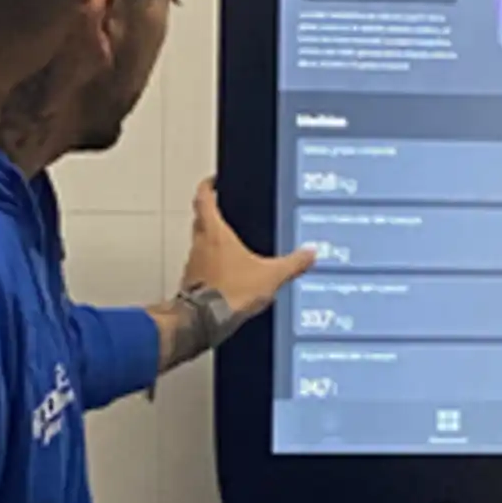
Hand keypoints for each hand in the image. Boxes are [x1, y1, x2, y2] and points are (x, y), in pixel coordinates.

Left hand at [180, 177, 316, 318]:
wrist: (204, 321)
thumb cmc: (230, 292)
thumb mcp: (271, 275)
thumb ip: (293, 263)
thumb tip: (310, 254)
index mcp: (214, 231)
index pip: (204, 198)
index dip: (208, 186)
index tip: (213, 181)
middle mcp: (199, 244)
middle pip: (200, 220)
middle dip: (210, 214)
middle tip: (223, 211)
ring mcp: (192, 264)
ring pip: (199, 245)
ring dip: (210, 243)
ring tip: (231, 248)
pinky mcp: (191, 284)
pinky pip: (201, 269)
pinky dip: (211, 268)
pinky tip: (227, 278)